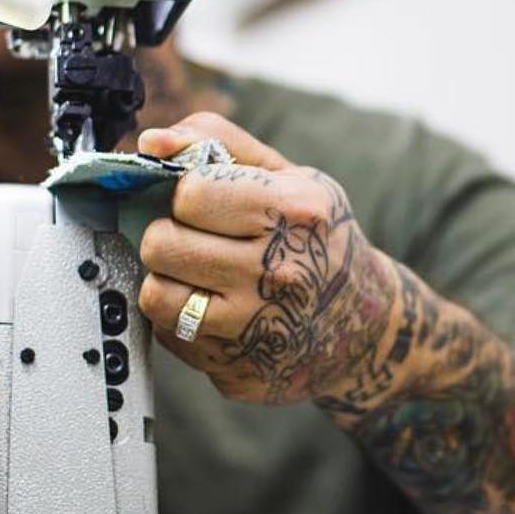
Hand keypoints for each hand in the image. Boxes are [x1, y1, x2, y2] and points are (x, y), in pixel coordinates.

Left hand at [137, 113, 399, 405]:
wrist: (365, 328)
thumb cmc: (318, 241)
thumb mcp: (289, 178)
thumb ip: (219, 143)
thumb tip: (150, 141)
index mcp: (294, 213)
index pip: (190, 193)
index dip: (185, 194)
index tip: (202, 202)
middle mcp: (278, 274)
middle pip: (162, 245)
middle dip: (167, 236)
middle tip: (191, 240)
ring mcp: (258, 330)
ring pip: (156, 296)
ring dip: (167, 281)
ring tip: (196, 276)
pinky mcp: (238, 372)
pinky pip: (171, 337)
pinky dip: (181, 322)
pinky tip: (215, 312)